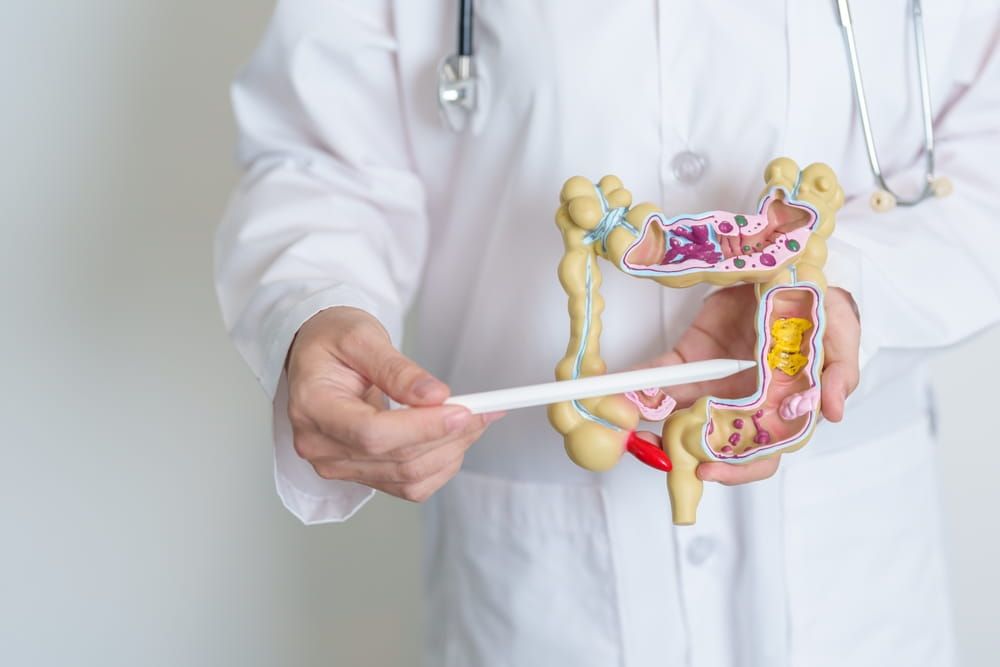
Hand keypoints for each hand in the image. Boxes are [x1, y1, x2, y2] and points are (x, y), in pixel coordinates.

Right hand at [286, 307, 502, 501]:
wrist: (318, 355)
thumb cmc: (333, 340)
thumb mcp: (363, 337)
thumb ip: (397, 369)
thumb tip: (436, 396)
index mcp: (312, 406)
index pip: (371, 433)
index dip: (421, 427)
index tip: (461, 410)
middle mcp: (319, 445)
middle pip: (395, 459)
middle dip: (448, 436)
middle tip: (483, 409)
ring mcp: (337, 464)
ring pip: (408, 477)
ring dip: (450, 452)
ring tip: (474, 419)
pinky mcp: (358, 472)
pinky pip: (407, 484)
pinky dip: (439, 465)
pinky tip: (455, 439)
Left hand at [639, 285, 859, 484]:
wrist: (789, 270)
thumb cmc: (821, 314)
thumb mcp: (841, 337)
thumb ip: (840, 372)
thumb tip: (833, 413)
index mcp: (780, 410)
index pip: (757, 454)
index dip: (734, 468)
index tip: (706, 469)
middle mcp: (742, 404)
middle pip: (711, 444)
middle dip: (682, 452)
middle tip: (659, 453)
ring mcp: (714, 382)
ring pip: (679, 415)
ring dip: (653, 421)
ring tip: (629, 423)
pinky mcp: (692, 356)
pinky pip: (665, 373)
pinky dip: (642, 380)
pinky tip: (623, 384)